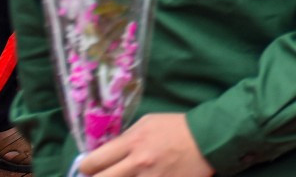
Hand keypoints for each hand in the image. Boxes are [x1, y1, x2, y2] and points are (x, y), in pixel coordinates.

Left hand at [78, 111, 211, 176]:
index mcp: (133, 142)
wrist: (209, 139)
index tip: (89, 168)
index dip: (86, 167)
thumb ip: (126, 138)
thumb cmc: (176, 128)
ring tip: (123, 176)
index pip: (93, 162)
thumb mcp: (148, 123)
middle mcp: (138, 163)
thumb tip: (105, 153)